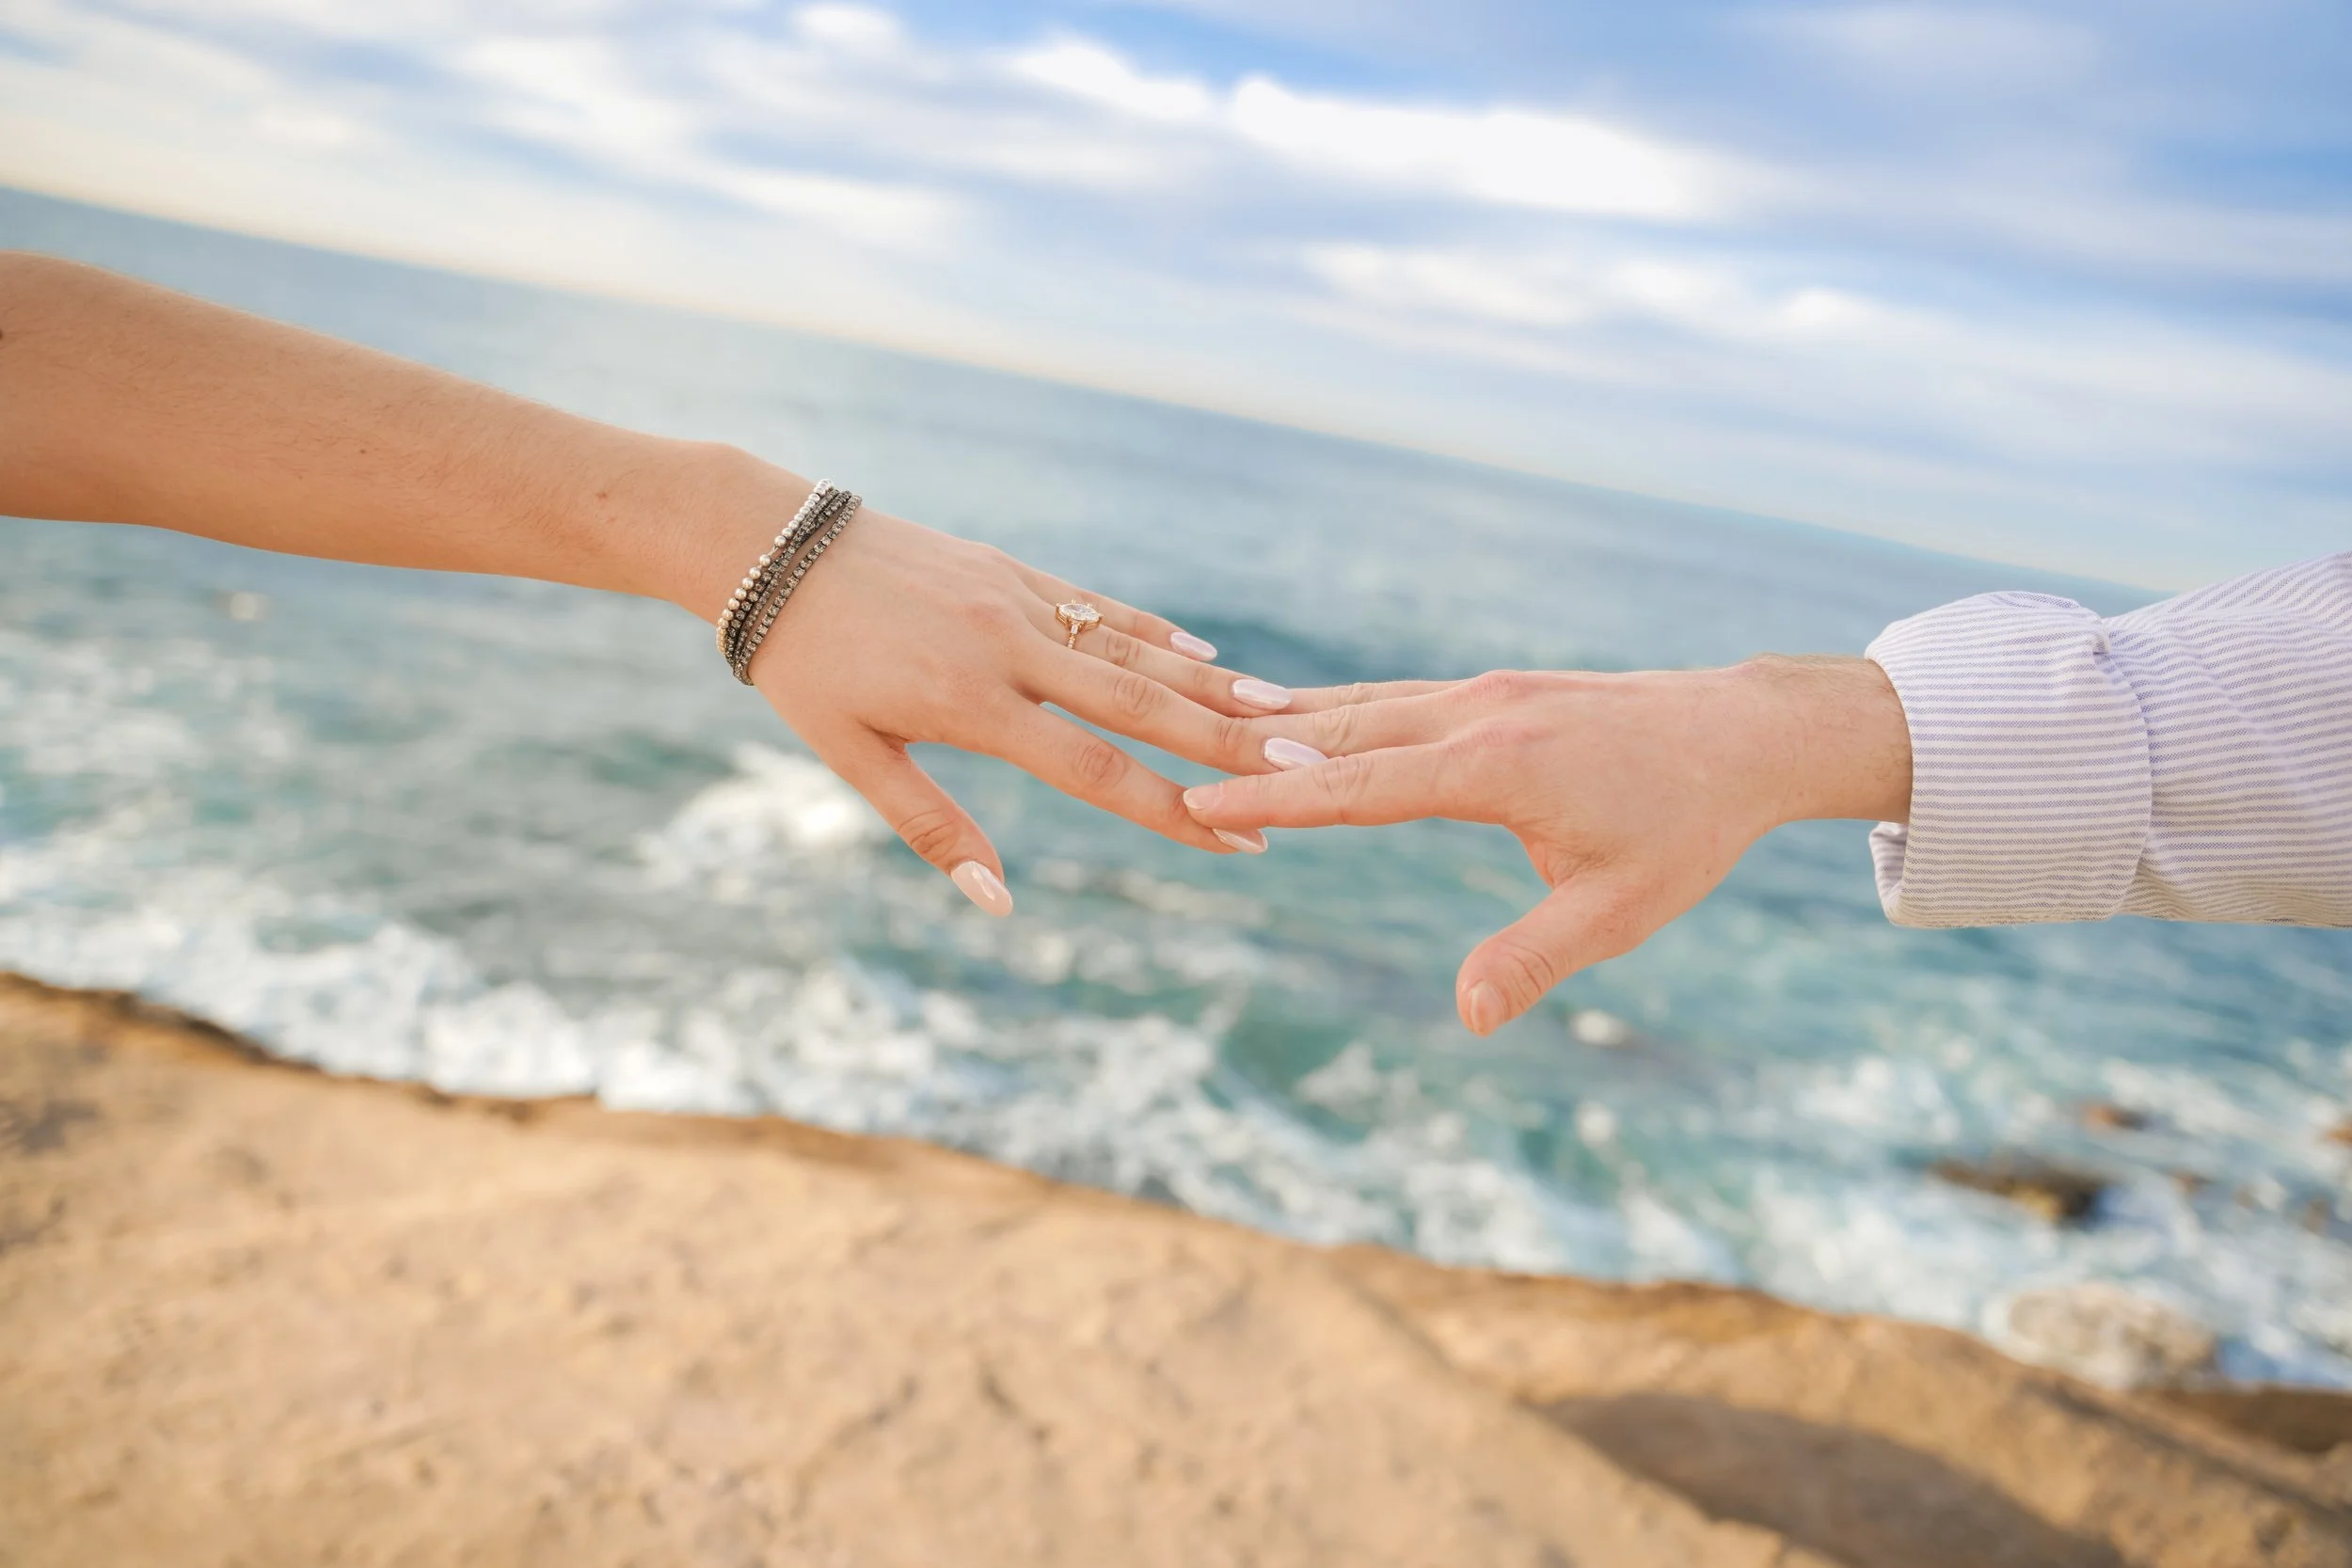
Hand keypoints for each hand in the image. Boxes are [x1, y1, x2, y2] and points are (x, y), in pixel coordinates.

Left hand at [677, 460, 1295, 913]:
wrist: (768, 545)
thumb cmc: (804, 666)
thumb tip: (999, 903)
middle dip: (1224, 747)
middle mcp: (1008, 645)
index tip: (1238, 841)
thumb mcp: (851, 754)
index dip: (1171, 811)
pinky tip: (1206, 661)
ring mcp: (1016, 598)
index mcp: (970, 702)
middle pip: (1139, 703)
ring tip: (1283, 718)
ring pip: (1132, 649)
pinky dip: (1156, 633)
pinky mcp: (1010, 568)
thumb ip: (930, 827)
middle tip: (1301, 775)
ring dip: (1210, 688)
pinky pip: (1098, 605)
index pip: (1094, 767)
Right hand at [1179, 659, 1912, 1032]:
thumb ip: (1535, 960)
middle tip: (1163, 763)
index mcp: (1496, 766)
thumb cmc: (1685, 827)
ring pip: (1362, 708)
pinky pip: (1393, 700)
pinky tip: (1298, 721)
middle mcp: (1476, 715)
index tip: (1195, 802)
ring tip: (1201, 730)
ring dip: (1284, 723)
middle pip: (1340, 733)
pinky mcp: (1495, 691)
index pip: (1358, 786)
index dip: (1272, 798)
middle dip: (1251, 755)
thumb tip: (1467, 1019)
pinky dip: (1334, 712)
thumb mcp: (1620, 908)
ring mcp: (1484, 694)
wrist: (1746, 733)